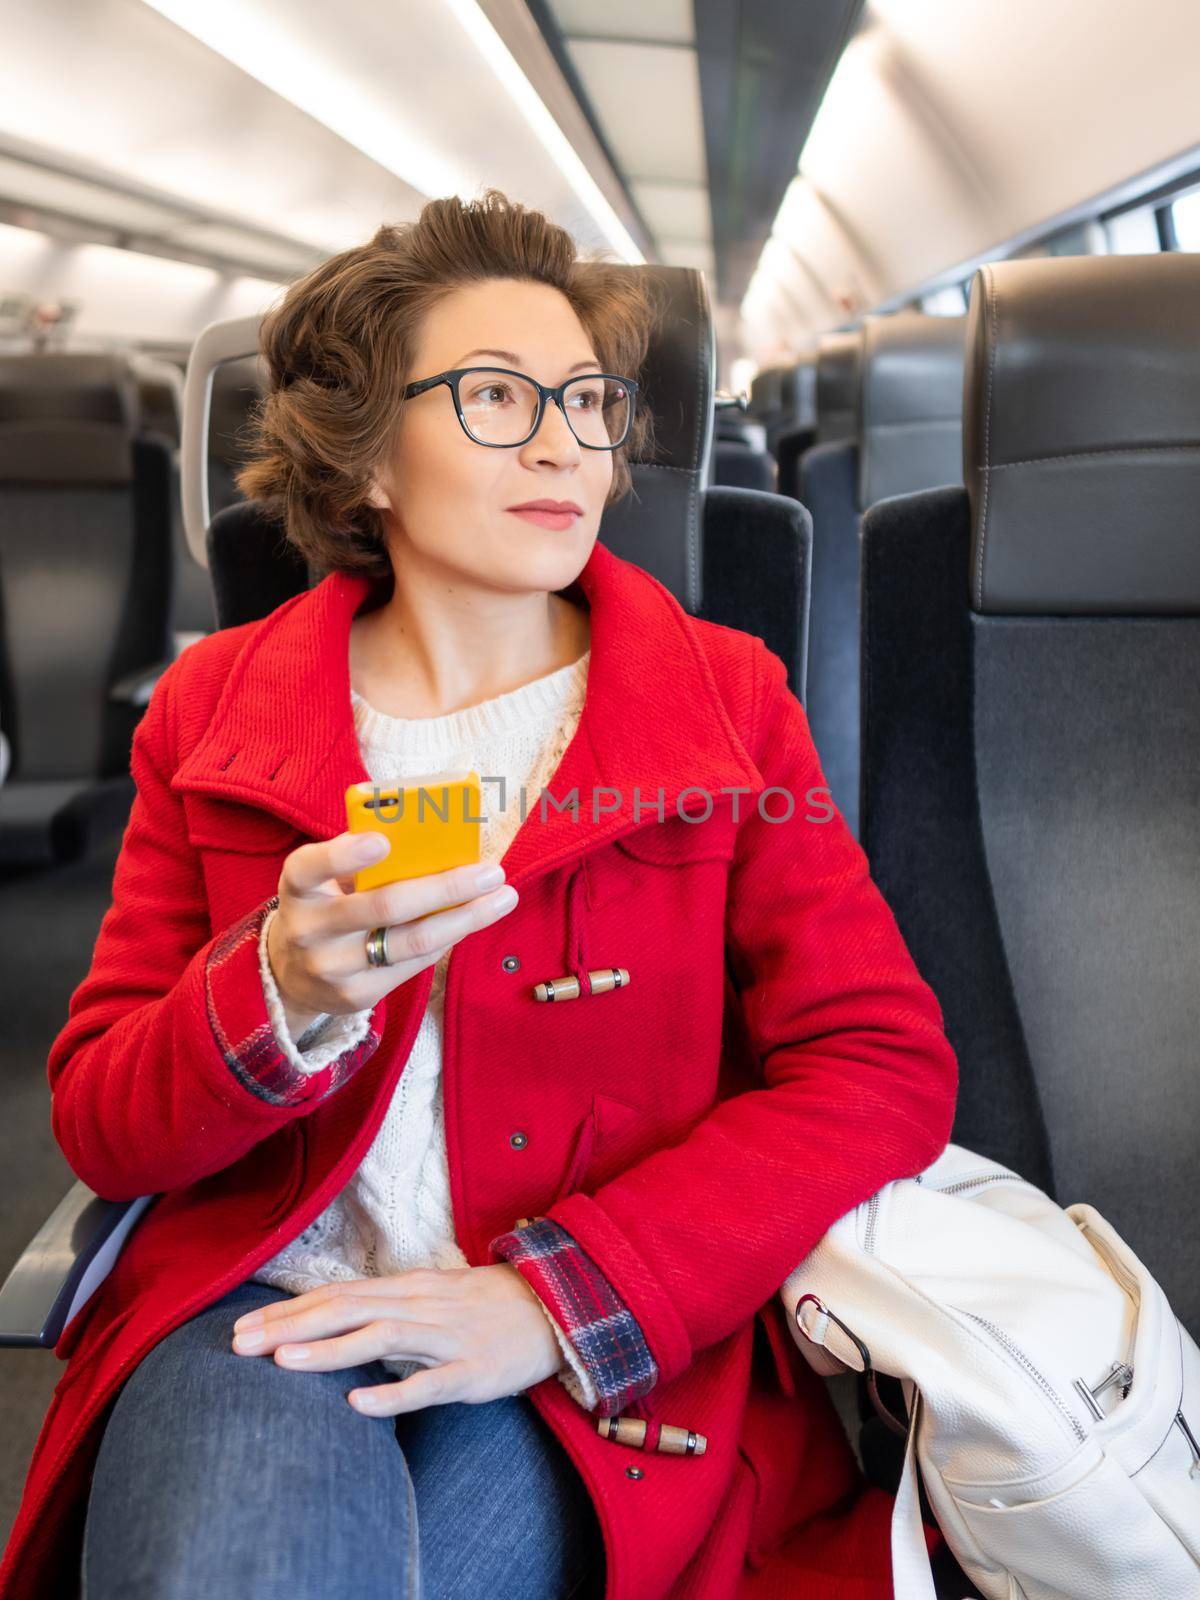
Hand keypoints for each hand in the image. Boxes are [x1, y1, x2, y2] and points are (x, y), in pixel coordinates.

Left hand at [229, 1264, 565, 1415]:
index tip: (241, 1326)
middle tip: (238, 1344)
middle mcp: (421, 1305)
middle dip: (290, 1327)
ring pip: (380, 1338)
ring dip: (328, 1350)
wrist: (556, 1309)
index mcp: (408, 1288)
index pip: (337, 1295)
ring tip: (282, 1362)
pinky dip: (392, 1393)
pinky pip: (429, 1384)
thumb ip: (387, 1306)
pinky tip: (358, 1403)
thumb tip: (334, 1317)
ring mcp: (447, 1337)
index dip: (288, 1311)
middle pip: (346, 1310)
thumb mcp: (432, 1297)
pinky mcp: (472, 1371)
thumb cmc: (486, 1306)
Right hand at [266, 831, 518, 1033]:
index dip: (345, 855)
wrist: (290, 975)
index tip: (383, 841)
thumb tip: (435, 839)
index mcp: (297, 887)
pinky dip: (448, 937)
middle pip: (384, 906)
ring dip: (465, 918)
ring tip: (501, 898)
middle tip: (490, 872)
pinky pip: (415, 963)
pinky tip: (471, 920)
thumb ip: (362, 861)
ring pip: (411, 941)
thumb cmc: (324, 906)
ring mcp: (332, 968)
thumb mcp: (324, 879)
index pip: (310, 867)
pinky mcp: (357, 995)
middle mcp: (309, 929)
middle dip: (445, 886)